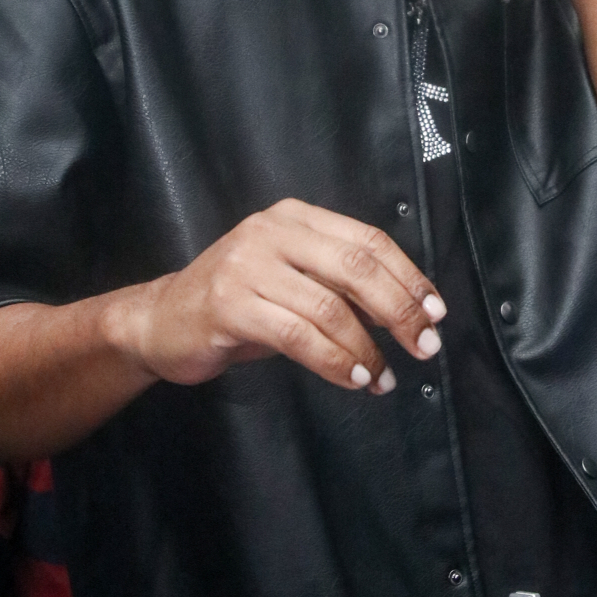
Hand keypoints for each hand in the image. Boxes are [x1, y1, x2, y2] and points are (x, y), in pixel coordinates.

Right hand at [122, 200, 446, 395]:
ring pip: (329, 307)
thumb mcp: (292, 281)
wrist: (161, 320)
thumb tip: (408, 312)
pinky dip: (334, 360)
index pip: (368, 240)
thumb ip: (340, 284)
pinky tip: (353, 378)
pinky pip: (297, 335)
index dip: (408, 277)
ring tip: (384, 377)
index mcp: (294, 218)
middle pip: (356, 267)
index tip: (436, 312)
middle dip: (399, 310)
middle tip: (425, 345)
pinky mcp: (229, 304)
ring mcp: (246, 265)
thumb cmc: (238, 304)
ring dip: (367, 348)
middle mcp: (271, 232)